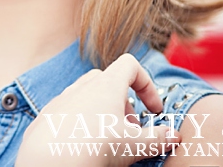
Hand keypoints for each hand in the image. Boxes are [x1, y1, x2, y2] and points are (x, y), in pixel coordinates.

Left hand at [16, 53, 180, 166]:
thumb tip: (174, 136)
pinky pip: (68, 111)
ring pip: (87, 96)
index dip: (147, 85)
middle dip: (124, 103)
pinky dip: (81, 123)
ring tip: (109, 138)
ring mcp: (62, 99)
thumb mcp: (134, 145)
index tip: (154, 111)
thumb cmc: (93, 146)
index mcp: (106, 85)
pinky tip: (84, 144)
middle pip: (109, 80)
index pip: (130, 65)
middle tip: (131, 129)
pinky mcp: (47, 115)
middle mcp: (82, 87)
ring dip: (103, 112)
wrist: (49, 161)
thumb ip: (158, 138)